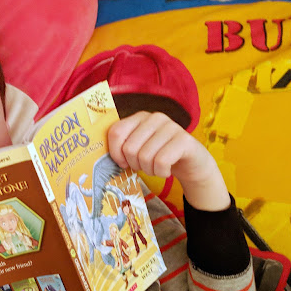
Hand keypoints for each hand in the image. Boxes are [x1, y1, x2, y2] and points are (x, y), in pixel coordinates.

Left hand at [107, 111, 230, 210]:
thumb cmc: (158, 157)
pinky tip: (167, 169)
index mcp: (139, 117)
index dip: (115, 153)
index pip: (115, 132)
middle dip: (136, 165)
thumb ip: (122, 148)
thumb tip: (99, 156)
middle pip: (130, 149)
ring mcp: (171, 127)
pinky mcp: (184, 140)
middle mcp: (155, 117)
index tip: (123, 163)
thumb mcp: (138, 150)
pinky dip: (161, 172)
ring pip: (145, 157)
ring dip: (150, 170)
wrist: (192, 165)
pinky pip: (161, 162)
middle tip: (146, 165)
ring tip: (158, 167)